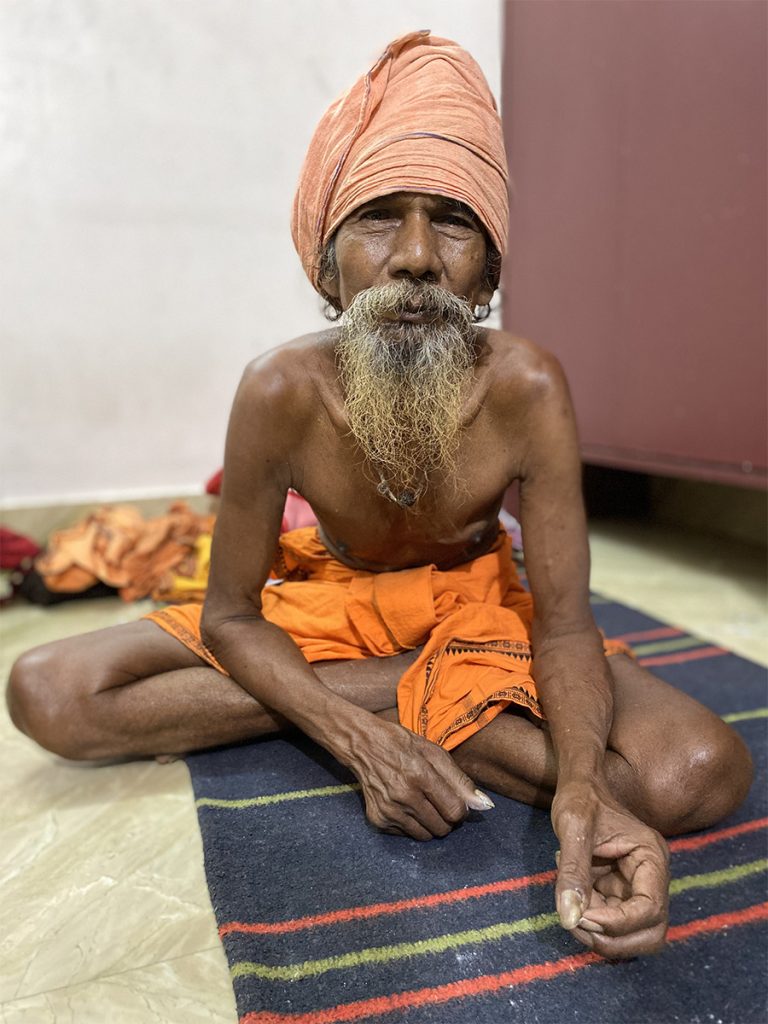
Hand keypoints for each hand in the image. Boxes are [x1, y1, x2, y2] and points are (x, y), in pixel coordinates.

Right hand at [345, 715, 493, 839]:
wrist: (362, 745)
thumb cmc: (402, 744)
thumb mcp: (434, 753)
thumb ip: (460, 781)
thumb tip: (484, 805)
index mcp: (421, 775)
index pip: (455, 811)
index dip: (460, 809)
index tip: (455, 800)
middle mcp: (404, 796)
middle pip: (442, 828)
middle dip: (446, 818)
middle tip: (438, 801)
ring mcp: (389, 810)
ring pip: (425, 836)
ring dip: (430, 823)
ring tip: (422, 803)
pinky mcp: (378, 819)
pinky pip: (406, 834)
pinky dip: (411, 824)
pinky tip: (404, 805)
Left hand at [551, 779, 669, 957]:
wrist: (579, 785)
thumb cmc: (580, 797)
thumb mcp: (573, 827)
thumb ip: (572, 871)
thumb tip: (569, 918)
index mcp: (651, 858)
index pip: (651, 909)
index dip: (618, 923)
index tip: (582, 916)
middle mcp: (651, 877)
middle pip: (651, 933)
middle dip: (613, 938)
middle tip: (576, 922)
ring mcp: (637, 887)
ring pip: (634, 935)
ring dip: (602, 936)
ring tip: (571, 912)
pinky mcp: (620, 892)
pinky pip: (613, 923)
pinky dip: (592, 924)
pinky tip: (572, 900)